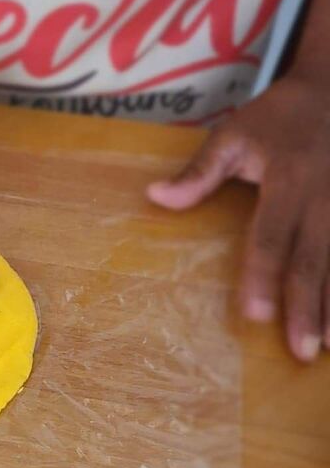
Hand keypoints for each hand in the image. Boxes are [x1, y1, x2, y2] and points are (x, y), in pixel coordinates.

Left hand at [147, 74, 329, 362]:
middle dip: (306, 308)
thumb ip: (200, 172)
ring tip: (328, 347)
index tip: (256, 316)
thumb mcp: (235, 133)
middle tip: (300, 352)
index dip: (263, 278)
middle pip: (314, 260)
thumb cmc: (280, 115)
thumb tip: (155, 197)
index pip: (271, 238)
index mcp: (288, 180)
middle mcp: (325, 197)